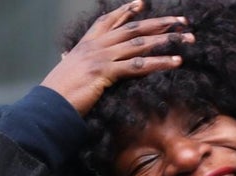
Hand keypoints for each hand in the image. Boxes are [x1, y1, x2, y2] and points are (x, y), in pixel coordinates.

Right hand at [41, 1, 193, 117]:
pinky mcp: (106, 72)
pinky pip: (138, 65)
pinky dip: (159, 62)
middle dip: (160, 23)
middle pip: (133, 28)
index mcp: (85, 44)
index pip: (108, 20)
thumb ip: (70, 63)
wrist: (48, 106)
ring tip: (188, 39)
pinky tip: (175, 62)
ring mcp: (101, 57)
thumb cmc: (56, 94)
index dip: (126, 11)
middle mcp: (95, 45)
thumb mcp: (64, 73)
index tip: (142, 3)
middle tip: (182, 21)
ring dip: (167, 40)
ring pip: (140, 43)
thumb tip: (64, 59)